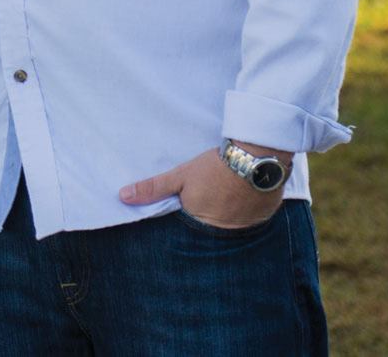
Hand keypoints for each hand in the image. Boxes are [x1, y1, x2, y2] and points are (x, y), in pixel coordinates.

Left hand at [119, 146, 286, 229]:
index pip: (192, 224)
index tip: (195, 203)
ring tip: (231, 194)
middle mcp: (224, 230)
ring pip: (234, 222)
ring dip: (232, 212)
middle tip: (214, 196)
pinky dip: (250, 208)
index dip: (192, 213)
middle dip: (212, 214)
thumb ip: (154, 188)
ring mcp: (246, 225)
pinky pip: (253, 217)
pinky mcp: (264, 216)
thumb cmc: (215, 168)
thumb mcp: (180, 176)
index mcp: (201, 222)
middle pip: (213, 225)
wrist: (257, 157)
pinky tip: (247, 194)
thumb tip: (123, 197)